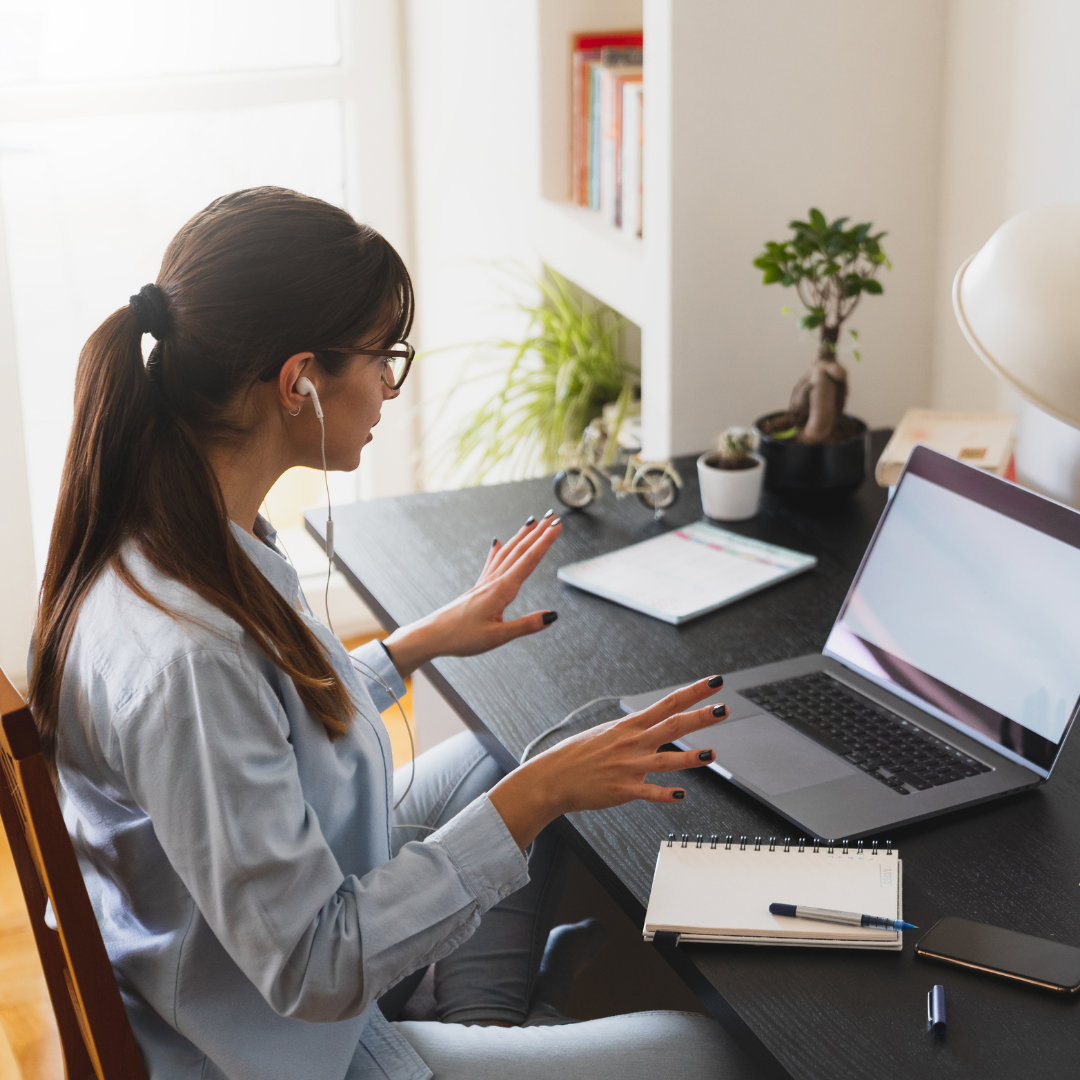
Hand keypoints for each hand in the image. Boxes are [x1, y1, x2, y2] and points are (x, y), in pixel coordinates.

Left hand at [382, 512, 562, 677]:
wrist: (432, 635)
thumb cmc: (461, 637)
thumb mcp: (498, 636)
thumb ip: (527, 625)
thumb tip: (552, 616)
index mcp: (501, 590)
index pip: (529, 560)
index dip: (545, 542)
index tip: (557, 526)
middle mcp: (493, 581)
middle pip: (520, 551)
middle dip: (539, 533)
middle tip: (553, 517)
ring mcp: (485, 583)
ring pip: (507, 553)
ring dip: (522, 537)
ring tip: (533, 523)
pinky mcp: (478, 588)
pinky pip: (491, 563)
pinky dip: (498, 550)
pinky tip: (497, 542)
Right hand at [489, 677, 726, 849]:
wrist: (551, 777)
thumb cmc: (575, 755)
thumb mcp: (604, 733)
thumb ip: (630, 732)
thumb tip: (647, 728)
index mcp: (629, 726)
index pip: (667, 703)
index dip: (693, 692)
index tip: (713, 683)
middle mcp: (632, 743)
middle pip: (673, 726)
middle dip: (700, 717)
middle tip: (723, 709)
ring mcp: (629, 766)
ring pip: (666, 761)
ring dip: (691, 758)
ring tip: (712, 754)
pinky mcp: (623, 790)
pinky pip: (649, 793)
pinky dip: (667, 794)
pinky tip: (682, 795)